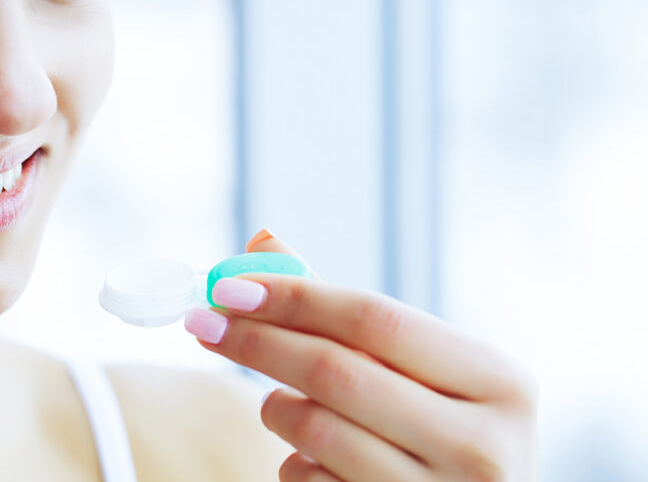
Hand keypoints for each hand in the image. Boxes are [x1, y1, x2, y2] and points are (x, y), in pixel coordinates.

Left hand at [185, 232, 537, 480]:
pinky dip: (292, 461)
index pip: (374, 318)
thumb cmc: (440, 428)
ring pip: (313, 431)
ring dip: (274, 406)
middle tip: (203, 322)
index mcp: (500, 381)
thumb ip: (344, 310)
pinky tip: (312, 457)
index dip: (293, 297)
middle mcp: (484, 446)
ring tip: (278, 398)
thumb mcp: (417, 368)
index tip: (228, 285)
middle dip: (256, 341)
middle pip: (335, 372)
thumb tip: (261, 242)